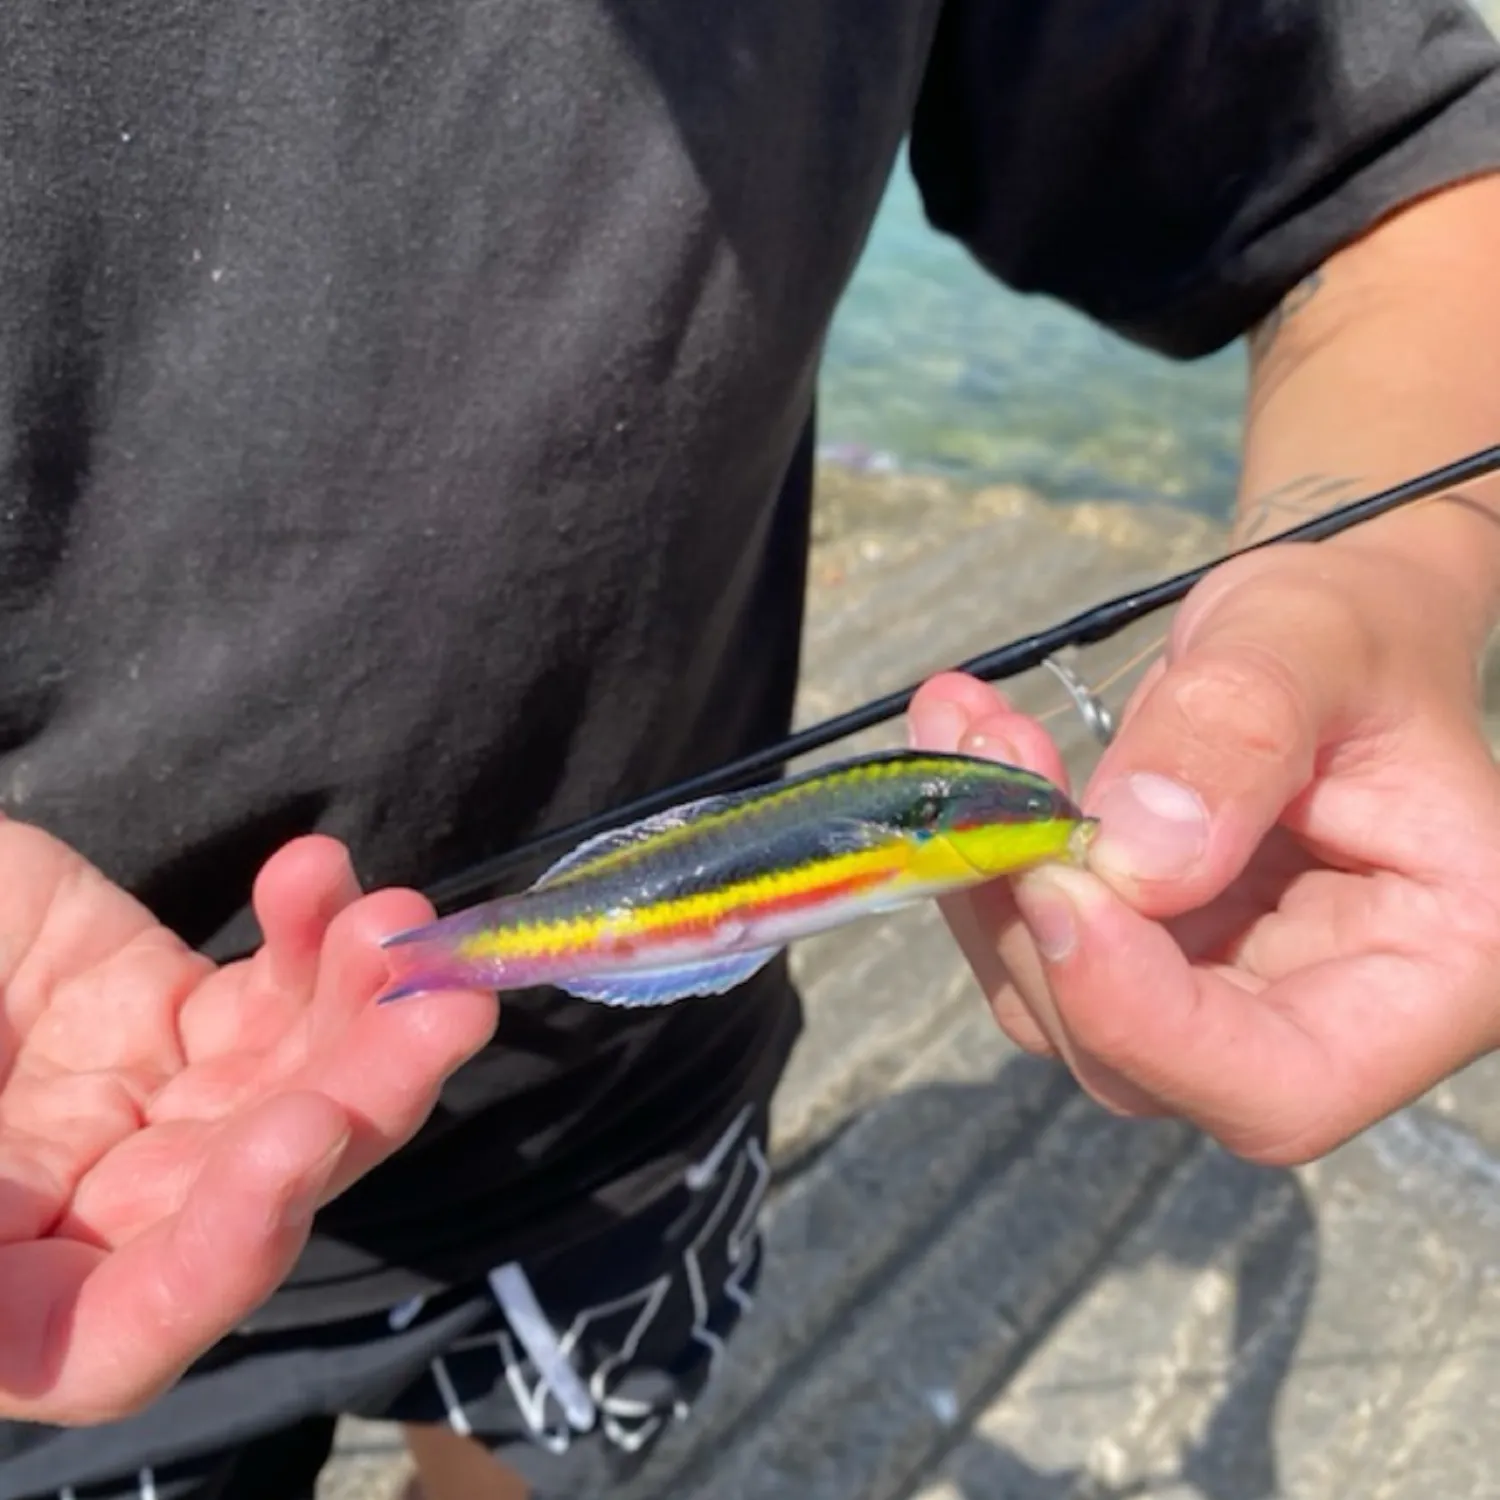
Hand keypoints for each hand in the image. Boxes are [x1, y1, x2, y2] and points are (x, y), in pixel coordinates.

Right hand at [0, 824, 496, 1424]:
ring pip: (288, 1082)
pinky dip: (311, 939)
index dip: (218, 1259)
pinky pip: (267, 989)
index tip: (294, 1142)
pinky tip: (318, 877)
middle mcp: (72, 1220)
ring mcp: (130, 1110)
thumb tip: (35, 1252)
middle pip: (250, 1191)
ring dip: (363, 1009)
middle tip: (442, 1008)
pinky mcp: (160, 1011)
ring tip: (400, 924)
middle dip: (358, 1102)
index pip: (120, 1334)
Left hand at [909, 539, 1499, 1163]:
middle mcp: (1329, 1014)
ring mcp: (1223, 997)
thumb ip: (1237, 733)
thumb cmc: (1353, 631)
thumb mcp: (1311, 640)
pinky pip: (1035, 949)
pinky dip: (986, 861)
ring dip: (991, 884)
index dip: (1144, 1019)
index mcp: (1436, 970)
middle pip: (1144, 1063)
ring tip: (974, 733)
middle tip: (991, 777)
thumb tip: (1132, 859)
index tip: (1056, 883)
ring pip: (1062, 1010)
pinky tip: (970, 750)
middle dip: (1039, 931)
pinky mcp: (1146, 959)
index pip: (1283, 1084)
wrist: (1320, 635)